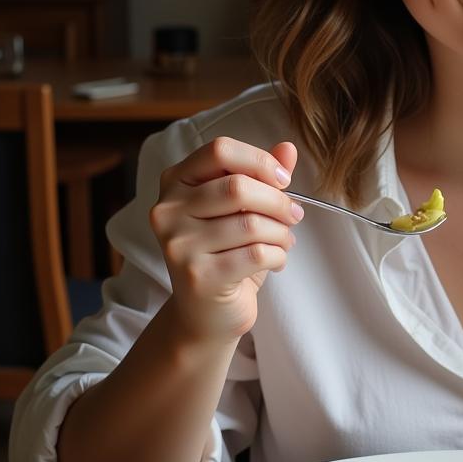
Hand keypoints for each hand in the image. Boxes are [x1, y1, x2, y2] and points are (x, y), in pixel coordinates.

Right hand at [149, 137, 302, 344]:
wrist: (205, 313)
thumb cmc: (226, 253)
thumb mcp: (242, 209)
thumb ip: (261, 176)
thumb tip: (288, 147)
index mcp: (176, 181)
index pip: (220, 150)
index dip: (260, 161)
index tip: (283, 180)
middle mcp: (167, 210)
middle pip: (239, 187)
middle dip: (279, 202)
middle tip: (294, 215)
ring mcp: (178, 244)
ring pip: (252, 224)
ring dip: (282, 233)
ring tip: (284, 241)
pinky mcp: (197, 276)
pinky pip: (256, 254)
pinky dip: (278, 256)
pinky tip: (275, 261)